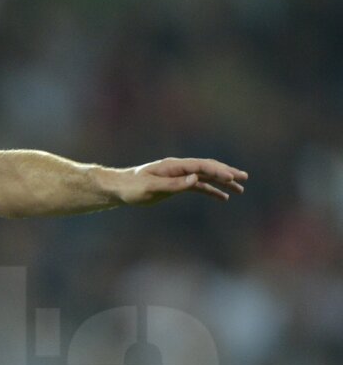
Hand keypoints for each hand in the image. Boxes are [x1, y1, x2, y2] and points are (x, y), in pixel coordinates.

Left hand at [118, 157, 247, 204]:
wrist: (119, 188)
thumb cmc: (132, 187)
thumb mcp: (151, 187)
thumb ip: (173, 184)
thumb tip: (195, 179)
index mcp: (174, 165)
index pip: (201, 166)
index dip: (217, 170)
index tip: (231, 177)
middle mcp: (179, 168)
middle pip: (208, 168)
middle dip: (227, 173)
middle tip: (244, 178)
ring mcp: (179, 176)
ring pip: (206, 177)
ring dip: (223, 182)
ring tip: (240, 188)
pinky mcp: (176, 185)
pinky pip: (198, 187)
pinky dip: (211, 191)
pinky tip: (223, 198)